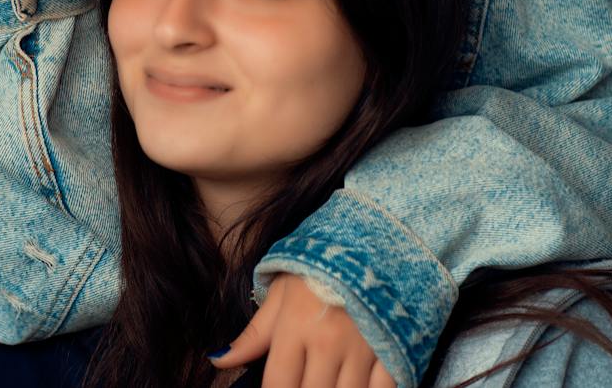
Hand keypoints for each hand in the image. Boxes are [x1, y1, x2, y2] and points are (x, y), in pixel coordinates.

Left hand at [210, 274, 393, 387]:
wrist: (370, 239)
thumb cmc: (317, 271)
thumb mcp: (281, 295)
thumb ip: (253, 335)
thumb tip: (218, 360)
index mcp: (295, 326)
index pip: (278, 385)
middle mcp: (328, 341)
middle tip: (303, 381)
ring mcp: (364, 347)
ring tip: (328, 383)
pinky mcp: (393, 348)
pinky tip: (359, 384)